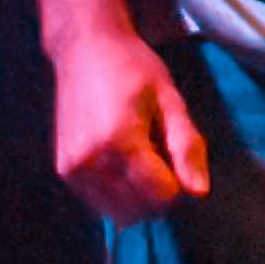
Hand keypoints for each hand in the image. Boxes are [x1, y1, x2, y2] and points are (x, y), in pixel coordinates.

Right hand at [50, 25, 211, 221]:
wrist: (84, 49)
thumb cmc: (132, 68)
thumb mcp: (170, 100)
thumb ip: (186, 147)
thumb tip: (199, 193)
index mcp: (119, 141)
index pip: (161, 196)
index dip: (178, 182)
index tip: (175, 155)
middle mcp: (90, 162)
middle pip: (140, 211)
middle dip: (160, 194)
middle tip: (160, 154)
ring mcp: (73, 170)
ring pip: (119, 214)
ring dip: (139, 198)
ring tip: (140, 156)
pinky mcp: (65, 172)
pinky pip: (101, 204)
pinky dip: (119, 194)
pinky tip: (121, 161)